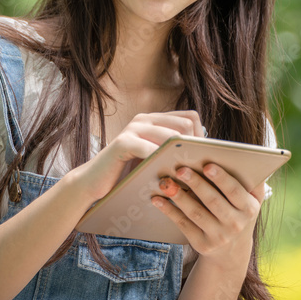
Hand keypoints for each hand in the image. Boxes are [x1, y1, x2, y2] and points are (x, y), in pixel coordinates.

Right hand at [67, 110, 201, 202]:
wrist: (94, 182)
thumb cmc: (128, 174)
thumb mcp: (154, 159)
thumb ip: (173, 151)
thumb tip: (206, 154)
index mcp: (155, 120)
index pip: (191, 117)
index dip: (201, 138)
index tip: (200, 159)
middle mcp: (145, 119)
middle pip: (186, 124)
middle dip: (194, 147)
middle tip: (194, 169)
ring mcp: (133, 128)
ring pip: (172, 135)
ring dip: (181, 157)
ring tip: (185, 176)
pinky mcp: (122, 143)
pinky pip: (150, 149)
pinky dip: (161, 163)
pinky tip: (165, 177)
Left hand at [151, 163, 264, 266]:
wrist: (232, 251)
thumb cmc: (238, 213)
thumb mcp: (251, 200)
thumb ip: (250, 181)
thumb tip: (243, 157)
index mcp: (249, 209)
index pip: (234, 191)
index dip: (221, 178)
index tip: (207, 165)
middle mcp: (236, 224)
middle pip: (213, 201)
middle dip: (196, 184)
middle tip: (180, 170)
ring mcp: (219, 237)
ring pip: (196, 213)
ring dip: (179, 197)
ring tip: (165, 183)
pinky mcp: (203, 244)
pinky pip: (184, 225)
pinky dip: (170, 211)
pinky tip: (158, 200)